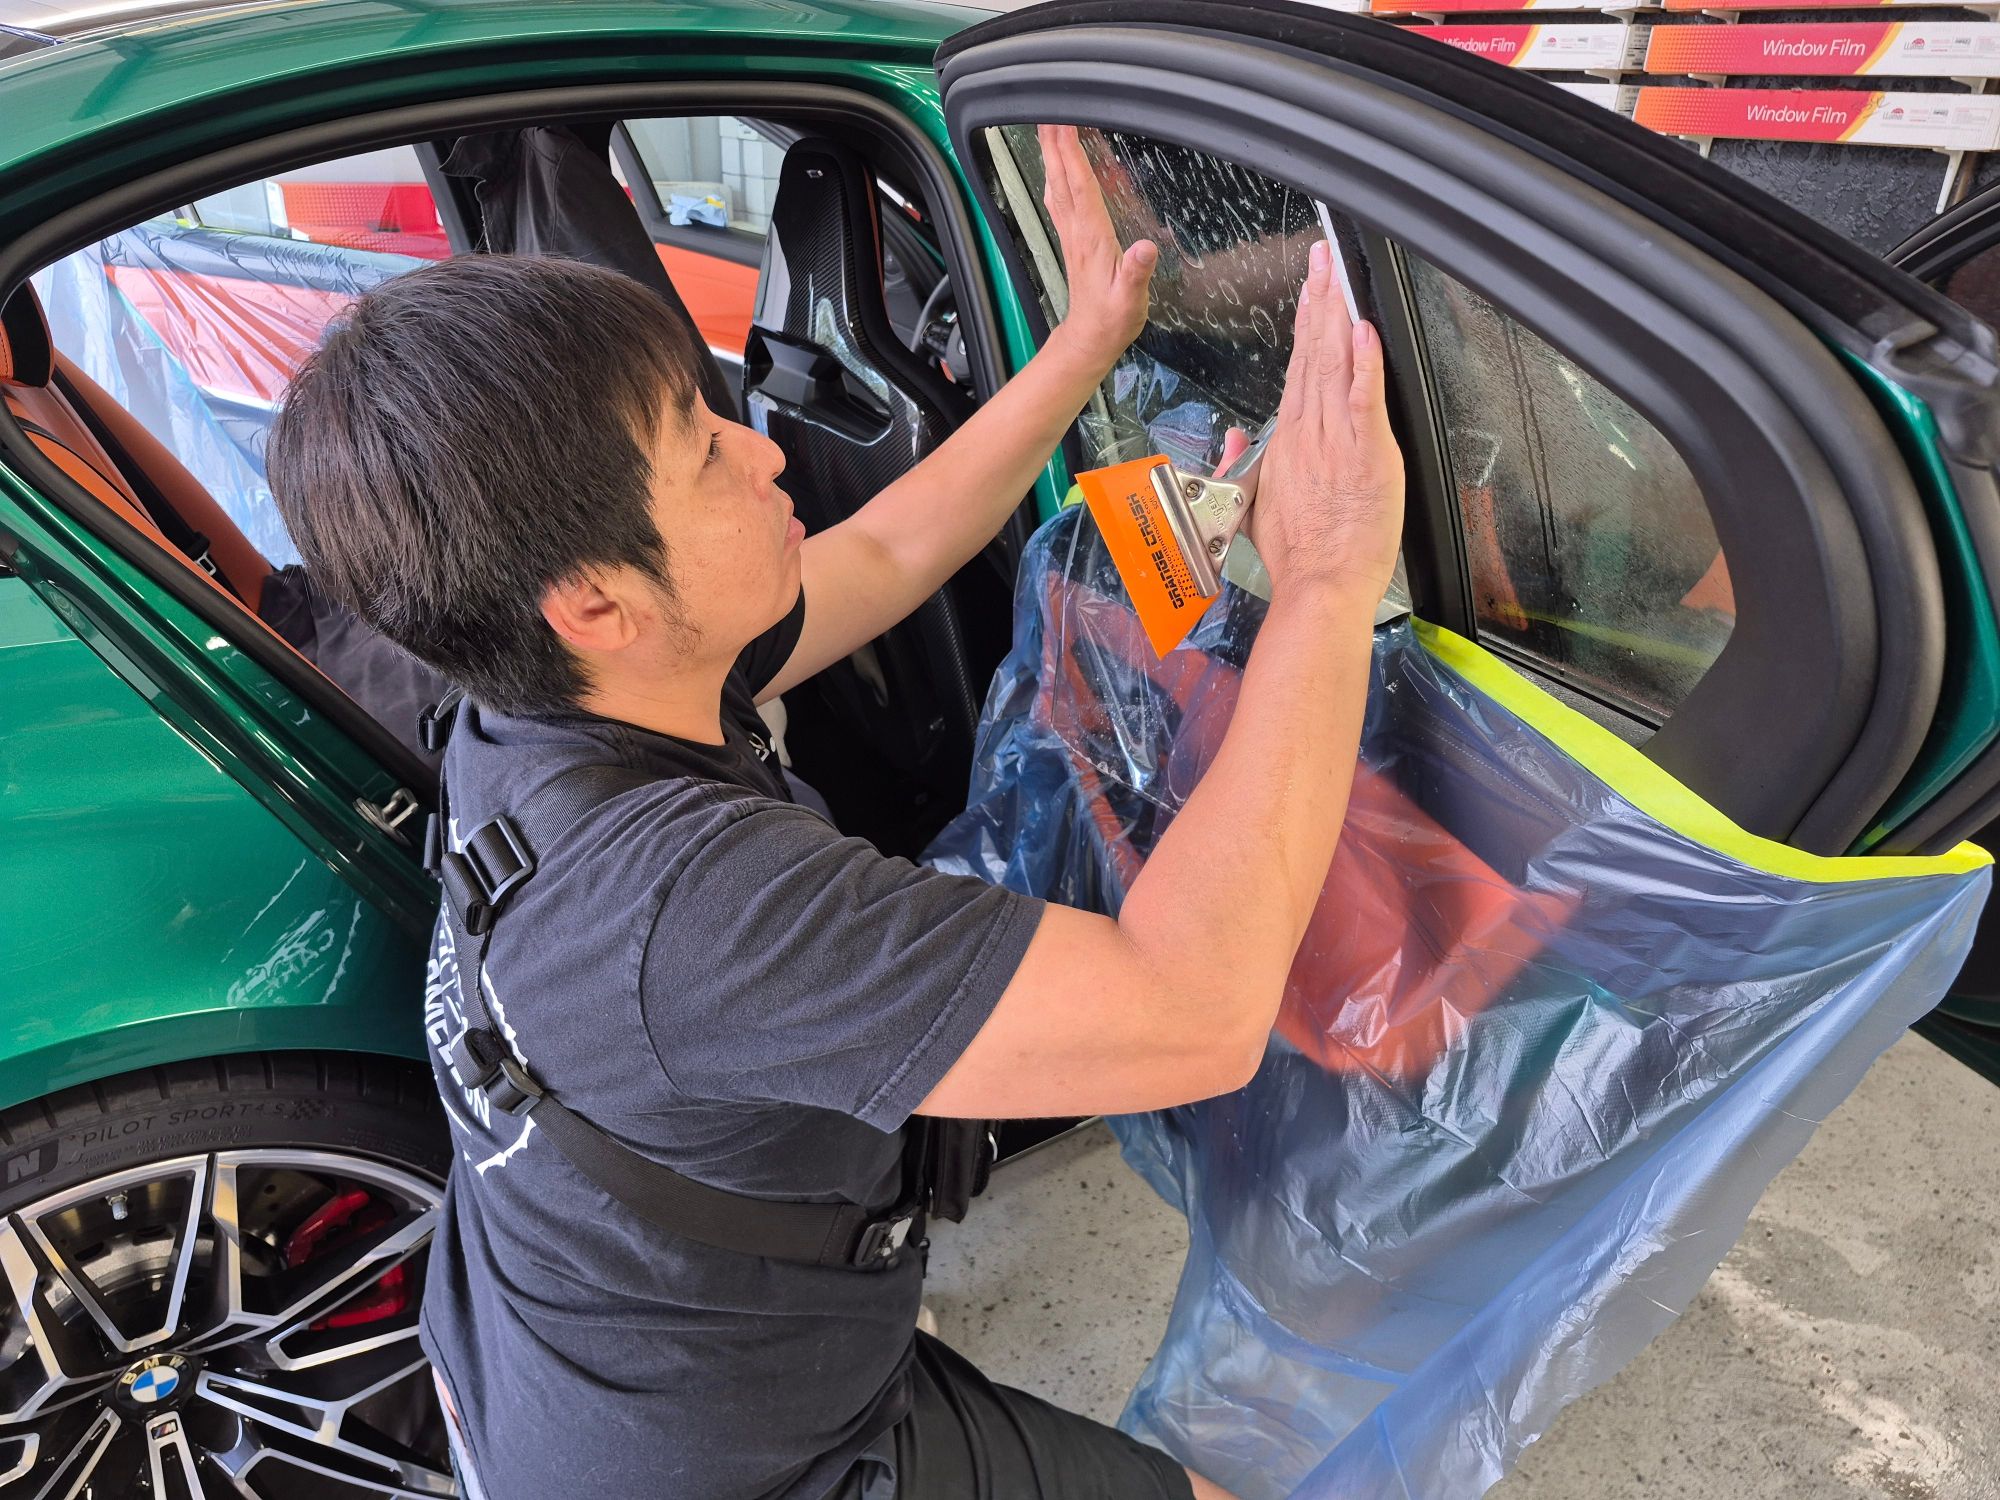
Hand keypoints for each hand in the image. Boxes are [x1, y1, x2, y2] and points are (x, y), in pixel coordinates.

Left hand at [1039, 125, 1156, 371]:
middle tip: (1048, 109)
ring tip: (1047, 127)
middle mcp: (1077, 231)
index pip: (1081, 187)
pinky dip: (1057, 177)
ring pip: (1058, 186)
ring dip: (1052, 156)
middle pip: (1063, 178)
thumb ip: (1136, 272)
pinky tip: (1055, 168)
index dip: (1073, 154)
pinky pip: (1061, 201)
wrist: (1090, 339)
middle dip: (1056, 143)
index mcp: (1092, 238)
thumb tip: (1145, 248)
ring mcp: (1072, 235)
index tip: (1066, 124)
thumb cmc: (1112, 320)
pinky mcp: (1073, 240)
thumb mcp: (1131, 300)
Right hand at [1246, 240, 1404, 596]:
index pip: (1299, 369)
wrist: (1319, 588)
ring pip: (1334, 366)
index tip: (1309, 289)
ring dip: (1336, 316)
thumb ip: (1243, 465)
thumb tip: (1229, 438)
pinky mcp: (1366, 455)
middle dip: (1318, 300)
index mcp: (1290, 441)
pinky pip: (1362, 400)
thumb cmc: (1297, 556)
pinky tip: (1362, 330)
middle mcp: (1310, 432)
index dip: (1305, 325)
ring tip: (1335, 276)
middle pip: (1314, 354)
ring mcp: (1336, 441)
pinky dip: (1363, 364)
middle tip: (1321, 257)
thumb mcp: (1254, 506)